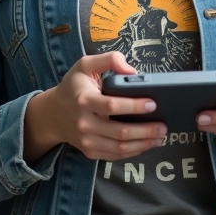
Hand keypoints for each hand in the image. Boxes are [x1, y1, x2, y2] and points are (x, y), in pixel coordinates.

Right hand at [24, 52, 165, 161]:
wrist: (53, 114)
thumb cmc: (73, 87)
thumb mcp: (85, 65)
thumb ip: (109, 59)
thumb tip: (132, 70)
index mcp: (84, 100)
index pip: (112, 106)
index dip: (134, 106)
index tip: (153, 104)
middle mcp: (84, 123)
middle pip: (120, 132)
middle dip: (145, 130)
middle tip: (163, 126)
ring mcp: (87, 140)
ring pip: (120, 147)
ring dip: (144, 144)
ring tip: (160, 136)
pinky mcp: (90, 151)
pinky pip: (115, 155)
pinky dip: (134, 152)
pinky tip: (146, 144)